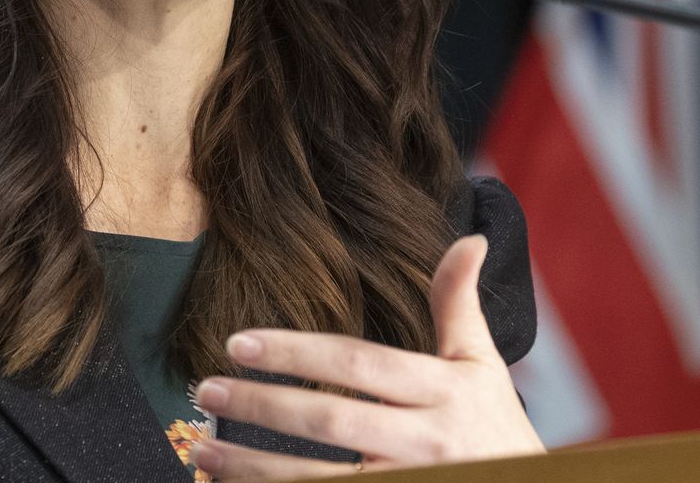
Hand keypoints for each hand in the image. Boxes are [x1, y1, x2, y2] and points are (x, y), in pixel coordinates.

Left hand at [188, 235, 543, 479]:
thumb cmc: (496, 429)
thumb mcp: (483, 366)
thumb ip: (460, 306)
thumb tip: (470, 239)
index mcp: (445, 392)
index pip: (359, 364)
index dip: (297, 353)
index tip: (240, 343)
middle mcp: (427, 443)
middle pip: (332, 421)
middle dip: (263, 406)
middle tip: (206, 389)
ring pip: (319, 479)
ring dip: (254, 467)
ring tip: (203, 447)